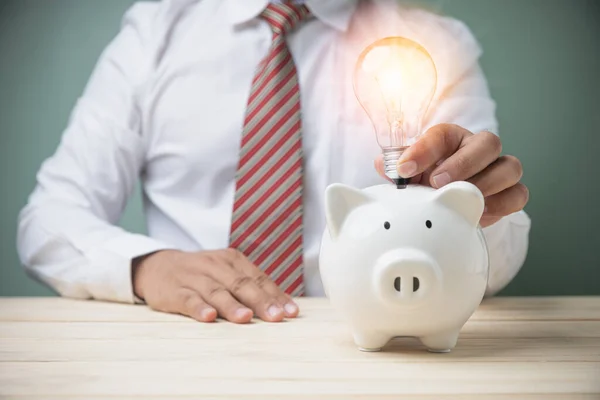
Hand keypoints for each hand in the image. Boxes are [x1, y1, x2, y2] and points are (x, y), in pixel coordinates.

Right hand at [132, 249, 298, 322]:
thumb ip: (249, 287)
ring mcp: (195, 278)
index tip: (291, 312)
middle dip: (261, 301)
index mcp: (232, 260)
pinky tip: (209, 317)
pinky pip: (189, 299)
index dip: (275, 296)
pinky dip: (199, 308)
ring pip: (216, 292)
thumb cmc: (201, 274)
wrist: (157, 266)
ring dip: (232, 305)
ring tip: (246, 318)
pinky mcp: (175, 291)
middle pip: (241, 285)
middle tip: (276, 317)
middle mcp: (216, 266)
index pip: (258, 279)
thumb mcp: (225, 273)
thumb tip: (281, 307)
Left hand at [375, 123, 528, 226]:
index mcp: (452, 138)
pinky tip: (479, 214)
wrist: (450, 201)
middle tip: (437, 183)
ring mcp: (500, 169)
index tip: (404, 169)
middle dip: (462, 164)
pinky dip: (501, 205)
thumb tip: (382, 164)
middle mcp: (479, 148)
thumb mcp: (410, 175)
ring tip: (461, 199)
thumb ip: (397, 169)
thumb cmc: (427, 182)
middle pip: (488, 142)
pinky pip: (517, 195)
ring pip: (510, 167)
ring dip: (485, 185)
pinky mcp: (512, 193)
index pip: (442, 134)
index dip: (424, 150)